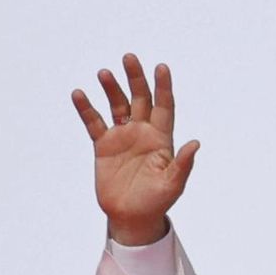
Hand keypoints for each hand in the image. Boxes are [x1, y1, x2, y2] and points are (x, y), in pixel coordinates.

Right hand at [71, 54, 199, 245]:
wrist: (132, 217)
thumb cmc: (157, 201)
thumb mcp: (173, 184)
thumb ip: (183, 164)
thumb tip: (195, 143)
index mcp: (162, 138)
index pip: (164, 106)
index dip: (163, 87)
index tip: (161, 67)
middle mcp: (143, 132)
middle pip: (140, 98)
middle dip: (135, 78)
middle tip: (129, 58)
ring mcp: (122, 137)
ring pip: (117, 105)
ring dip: (111, 89)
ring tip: (104, 73)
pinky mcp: (103, 145)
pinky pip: (94, 122)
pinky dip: (86, 108)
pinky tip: (79, 94)